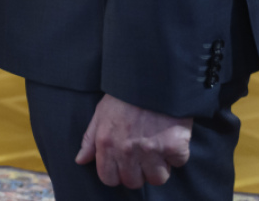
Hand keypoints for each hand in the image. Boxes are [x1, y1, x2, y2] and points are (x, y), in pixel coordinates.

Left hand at [74, 93, 192, 188]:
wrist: (151, 75)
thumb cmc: (124, 94)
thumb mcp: (100, 113)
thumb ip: (90, 139)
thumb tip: (80, 160)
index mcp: (107, 143)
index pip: (109, 179)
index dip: (116, 173)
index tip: (124, 164)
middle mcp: (127, 150)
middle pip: (133, 182)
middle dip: (138, 172)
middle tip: (142, 155)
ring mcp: (151, 150)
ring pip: (157, 178)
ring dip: (159, 167)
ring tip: (158, 148)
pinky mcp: (174, 146)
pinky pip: (177, 163)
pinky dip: (177, 154)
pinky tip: (172, 137)